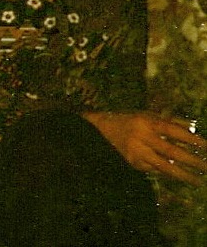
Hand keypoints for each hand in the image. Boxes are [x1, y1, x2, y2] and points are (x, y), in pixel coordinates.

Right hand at [84, 111, 206, 184]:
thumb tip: (193, 129)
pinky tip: (181, 178)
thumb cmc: (129, 120)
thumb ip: (171, 121)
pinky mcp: (133, 163)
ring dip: (183, 175)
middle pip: (171, 151)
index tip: (206, 146)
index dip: (191, 139)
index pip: (173, 131)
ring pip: (163, 166)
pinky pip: (155, 170)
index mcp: (146, 122)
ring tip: (199, 181)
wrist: (100, 130)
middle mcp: (141, 137)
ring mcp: (136, 152)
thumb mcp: (148, 115)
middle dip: (192, 161)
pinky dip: (169, 174)